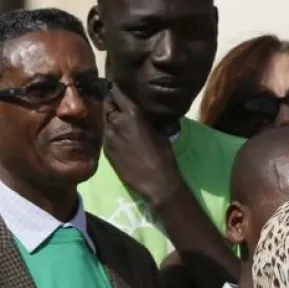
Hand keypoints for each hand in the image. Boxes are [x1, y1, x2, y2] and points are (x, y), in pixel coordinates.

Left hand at [103, 86, 184, 207]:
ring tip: (116, 118)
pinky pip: (105, 134)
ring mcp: (108, 136)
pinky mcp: (105, 149)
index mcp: (132, 114)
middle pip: (107, 104)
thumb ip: (147, 120)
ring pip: (104, 120)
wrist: (156, 181)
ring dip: (109, 117)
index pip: (117, 93)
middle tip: (115, 100)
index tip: (115, 84)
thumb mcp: (160, 132)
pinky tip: (117, 136)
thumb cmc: (164, 156)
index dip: (115, 88)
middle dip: (110, 101)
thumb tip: (144, 113)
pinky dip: (109, 131)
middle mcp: (116, 121)